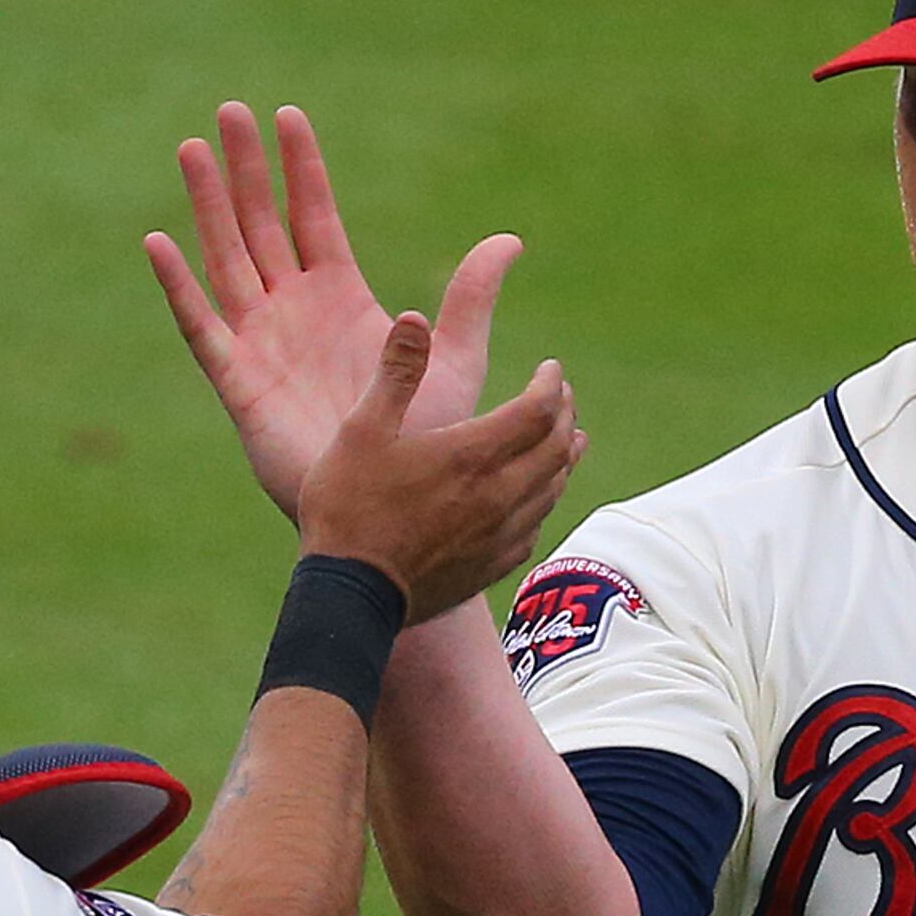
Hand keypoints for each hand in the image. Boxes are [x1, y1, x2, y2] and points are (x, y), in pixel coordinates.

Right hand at [147, 101, 523, 516]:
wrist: (389, 516)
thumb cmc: (422, 450)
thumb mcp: (453, 360)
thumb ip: (471, 299)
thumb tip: (509, 240)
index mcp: (340, 300)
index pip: (314, 217)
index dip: (301, 168)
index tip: (288, 116)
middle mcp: (293, 313)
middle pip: (262, 224)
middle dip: (246, 169)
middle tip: (230, 110)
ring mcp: (261, 344)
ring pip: (228, 258)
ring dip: (209, 205)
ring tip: (192, 149)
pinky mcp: (239, 383)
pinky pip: (202, 327)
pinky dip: (180, 286)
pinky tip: (160, 242)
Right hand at [298, 312, 583, 624]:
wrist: (351, 598)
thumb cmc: (349, 510)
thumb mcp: (360, 432)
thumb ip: (395, 373)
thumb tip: (412, 317)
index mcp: (471, 455)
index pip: (538, 410)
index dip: (551, 384)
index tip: (551, 369)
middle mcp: (497, 495)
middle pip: (556, 447)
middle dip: (564, 415)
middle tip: (560, 397)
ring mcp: (499, 535)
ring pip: (552, 488)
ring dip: (563, 457)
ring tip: (566, 438)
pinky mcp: (492, 567)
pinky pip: (535, 526)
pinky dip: (544, 499)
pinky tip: (536, 495)